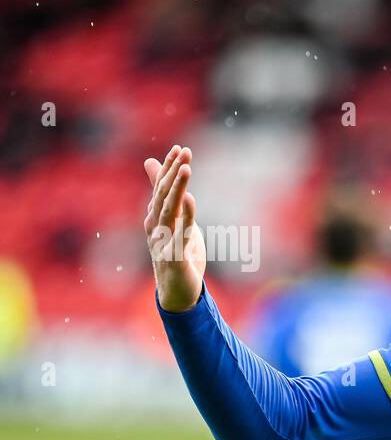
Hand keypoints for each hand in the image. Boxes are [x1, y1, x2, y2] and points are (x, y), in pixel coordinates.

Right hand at [143, 145, 205, 311]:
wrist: (176, 290)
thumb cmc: (175, 252)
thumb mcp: (171, 219)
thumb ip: (163, 194)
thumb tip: (151, 162)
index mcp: (155, 217)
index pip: (161, 187)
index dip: (169, 168)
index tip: (180, 149)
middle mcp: (155, 226)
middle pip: (164, 194)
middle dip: (173, 172)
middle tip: (184, 153)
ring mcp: (163, 241)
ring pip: (169, 210)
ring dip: (177, 188)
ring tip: (185, 169)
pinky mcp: (174, 256)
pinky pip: (180, 234)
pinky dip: (185, 216)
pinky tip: (191, 201)